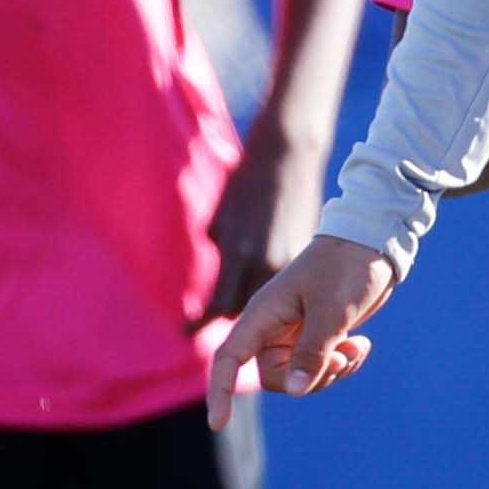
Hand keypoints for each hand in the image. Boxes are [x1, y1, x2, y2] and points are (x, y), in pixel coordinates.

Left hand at [198, 117, 326, 321]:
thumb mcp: (221, 218)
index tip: (184, 332)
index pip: (218, 306)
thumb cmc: (245, 182)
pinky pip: (287, 286)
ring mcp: (289, 261)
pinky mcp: (304, 255)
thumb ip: (218, 253)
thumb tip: (213, 281)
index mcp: (239, 253)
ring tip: (239, 300)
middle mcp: (266, 263)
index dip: (200, 322)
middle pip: (243, 311)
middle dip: (226, 314)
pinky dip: (275, 290)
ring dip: (253, 307)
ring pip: (269, 303)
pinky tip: (268, 284)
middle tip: (210, 315)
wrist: (287, 157)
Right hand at [205, 233, 395, 423]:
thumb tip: (296, 391)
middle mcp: (273, 327)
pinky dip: (340, 364)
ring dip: (330, 372)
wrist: (371, 244)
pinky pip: (319, 367)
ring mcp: (294, 332)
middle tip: (340, 359)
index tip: (218, 424)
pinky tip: (361, 345)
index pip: (228, 359)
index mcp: (263, 315)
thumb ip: (312, 353)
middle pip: (276, 378)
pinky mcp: (315, 335)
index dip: (219, 392)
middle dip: (309, 380)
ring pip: (301, 377)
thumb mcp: (332, 313)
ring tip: (356, 348)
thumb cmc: (346, 269)